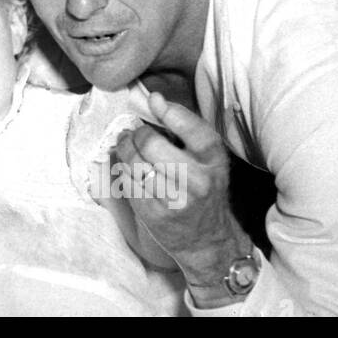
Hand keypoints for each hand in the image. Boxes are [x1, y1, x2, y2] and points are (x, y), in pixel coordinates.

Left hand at [115, 92, 250, 296]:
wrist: (207, 239)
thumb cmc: (204, 191)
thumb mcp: (207, 160)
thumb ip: (185, 129)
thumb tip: (154, 98)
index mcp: (213, 160)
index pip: (190, 126)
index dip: (168, 110)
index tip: (154, 101)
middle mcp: (197, 179)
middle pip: (150, 143)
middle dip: (136, 134)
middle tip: (134, 133)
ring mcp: (175, 199)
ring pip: (134, 162)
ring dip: (124, 149)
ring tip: (126, 146)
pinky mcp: (155, 214)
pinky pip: (127, 181)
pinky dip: (123, 170)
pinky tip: (129, 168)